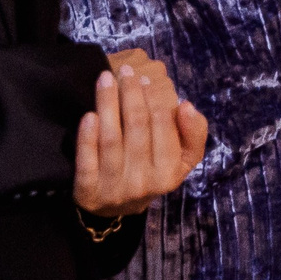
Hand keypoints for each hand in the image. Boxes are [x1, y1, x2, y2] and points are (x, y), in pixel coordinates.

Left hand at [73, 50, 207, 219]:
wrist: (117, 208)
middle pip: (136, 127)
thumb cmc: (153, 171)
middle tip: (124, 71)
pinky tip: (89, 115)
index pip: (163, 126)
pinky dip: (87, 137)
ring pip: (111, 139)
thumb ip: (194, 133)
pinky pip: (87, 161)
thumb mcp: (182, 158)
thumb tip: (186, 106)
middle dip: (130, 94)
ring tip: (105, 79)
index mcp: (170, 174)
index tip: (144, 78)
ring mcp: (114, 189)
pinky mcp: (87, 192)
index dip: (154, 98)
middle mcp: (144, 183)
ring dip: (108, 104)